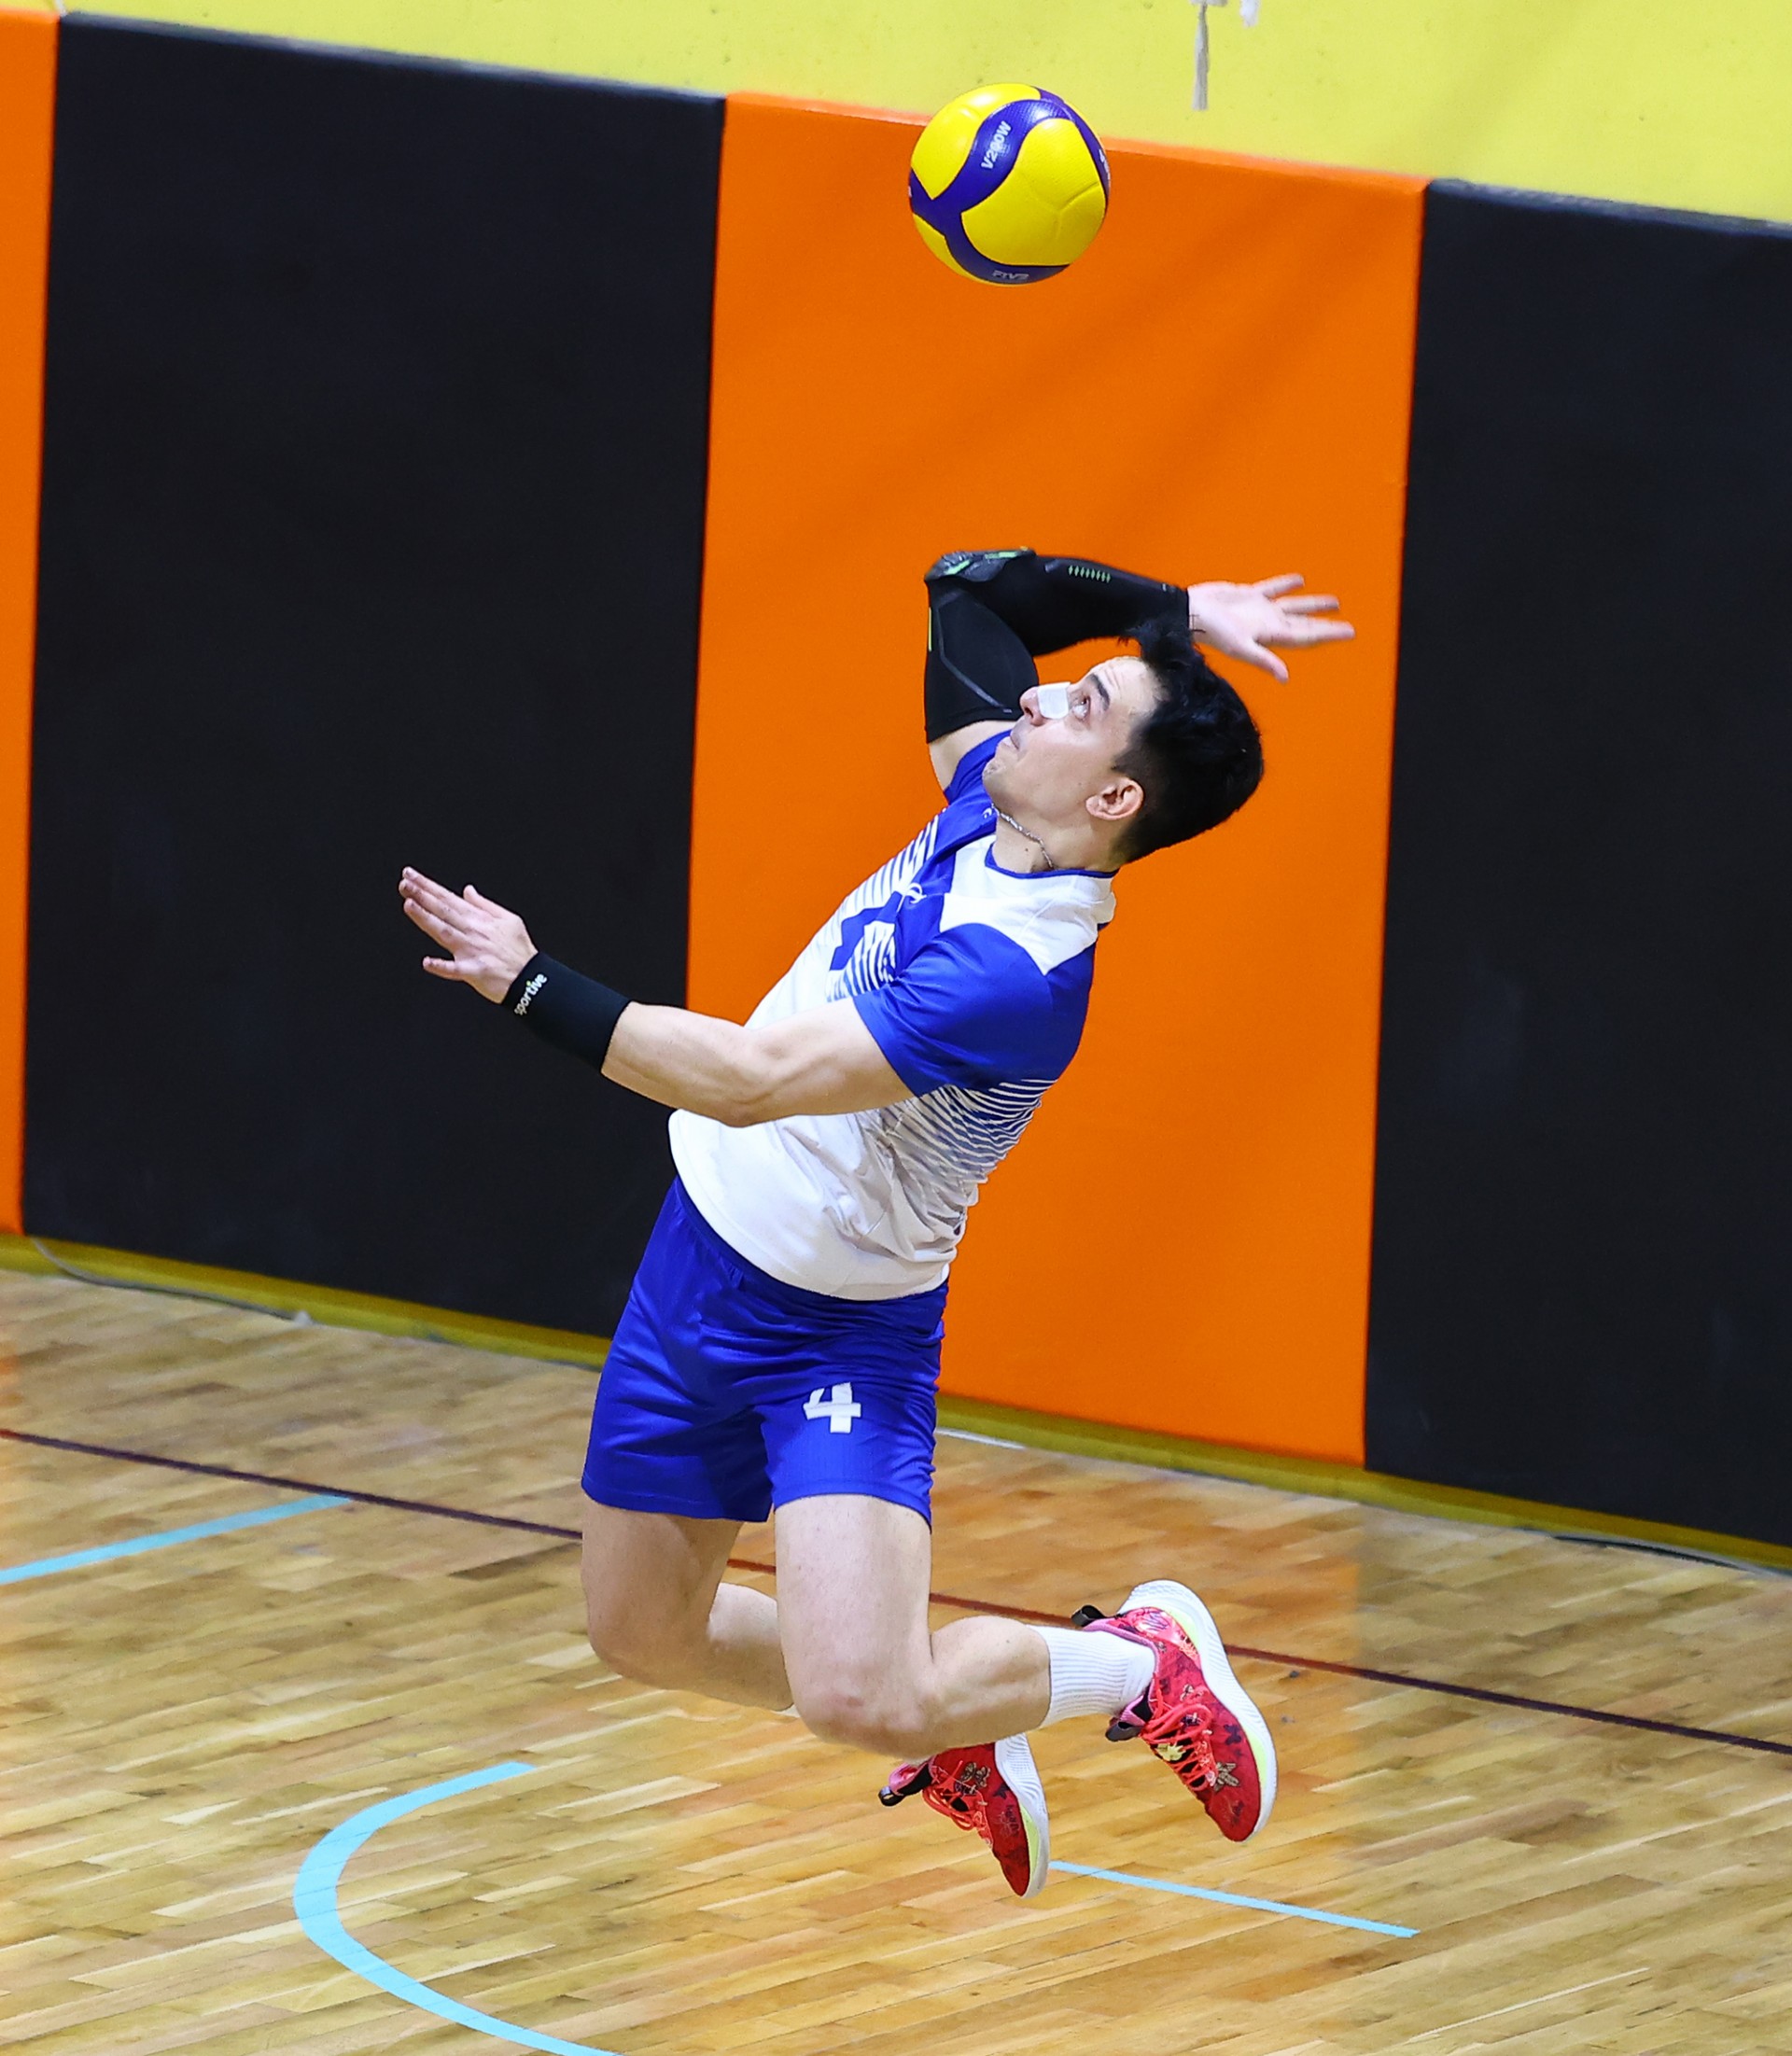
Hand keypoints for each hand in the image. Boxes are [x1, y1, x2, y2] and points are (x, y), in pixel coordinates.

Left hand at [399, 868, 536, 1002]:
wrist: (531, 978)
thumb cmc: (519, 950)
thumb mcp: (509, 919)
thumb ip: (484, 905)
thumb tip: (467, 891)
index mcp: (479, 919)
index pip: (449, 898)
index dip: (429, 886)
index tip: (411, 876)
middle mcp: (472, 932)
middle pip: (443, 911)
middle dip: (422, 896)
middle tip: (405, 884)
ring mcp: (471, 951)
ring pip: (444, 932)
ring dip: (426, 919)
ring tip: (409, 905)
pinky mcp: (473, 972)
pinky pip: (454, 970)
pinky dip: (441, 966)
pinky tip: (427, 962)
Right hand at [1187, 575, 1353, 682]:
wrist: (1189, 612)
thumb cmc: (1212, 632)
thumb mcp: (1239, 647)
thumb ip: (1264, 660)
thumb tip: (1285, 678)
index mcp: (1271, 634)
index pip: (1307, 635)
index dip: (1329, 633)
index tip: (1350, 632)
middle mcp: (1269, 623)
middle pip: (1305, 624)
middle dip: (1325, 625)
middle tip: (1347, 627)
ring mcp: (1259, 610)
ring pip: (1294, 606)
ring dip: (1313, 605)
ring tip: (1334, 602)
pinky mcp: (1247, 595)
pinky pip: (1273, 589)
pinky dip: (1286, 584)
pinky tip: (1299, 580)